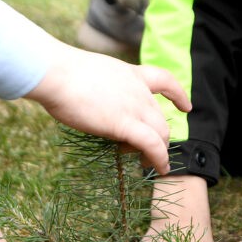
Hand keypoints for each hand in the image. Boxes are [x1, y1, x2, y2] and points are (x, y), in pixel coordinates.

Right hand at [24, 46, 191, 174]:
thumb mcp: (90, 74)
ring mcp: (134, 106)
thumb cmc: (60, 74)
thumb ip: (100, 89)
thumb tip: (91, 102)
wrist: (55, 73)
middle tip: (148, 153)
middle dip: (160, 138)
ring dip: (159, 152)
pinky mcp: (124, 124)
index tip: (186, 107)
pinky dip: (159, 159)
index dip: (177, 95)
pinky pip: (152, 145)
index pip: (163, 79)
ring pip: (160, 133)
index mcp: (130, 74)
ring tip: (151, 165)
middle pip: (160, 118)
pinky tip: (160, 168)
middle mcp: (138, 90)